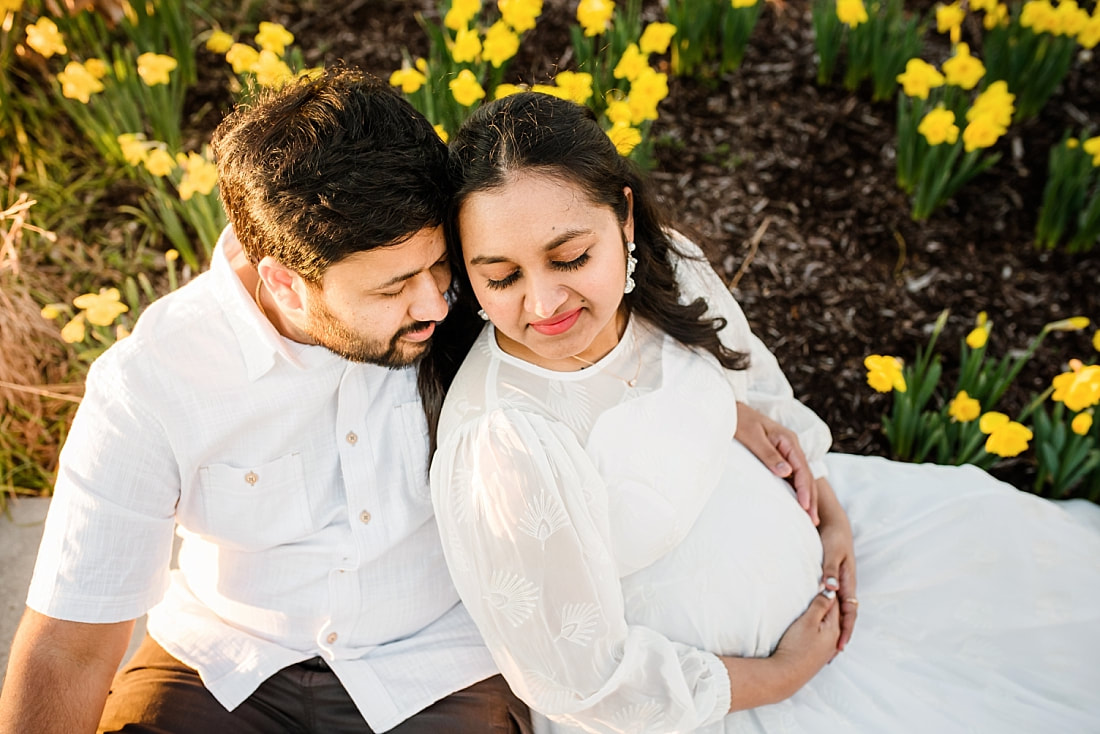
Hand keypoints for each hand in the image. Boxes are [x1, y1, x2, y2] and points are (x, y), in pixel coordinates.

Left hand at [734, 402, 818, 524]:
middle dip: (811, 499)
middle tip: (814, 522)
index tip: (805, 507)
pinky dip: (798, 491)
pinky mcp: (779, 457)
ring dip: (808, 497)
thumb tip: (786, 473)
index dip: (805, 489)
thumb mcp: (752, 437)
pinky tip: (799, 504)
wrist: (730, 410)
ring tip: (811, 519)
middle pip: (806, 476)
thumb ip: (768, 454)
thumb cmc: (739, 421)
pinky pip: (793, 476)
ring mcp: (786, 452)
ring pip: (801, 477)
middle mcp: (791, 447)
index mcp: (788, 441)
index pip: (801, 469)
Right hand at [771, 591, 840, 691]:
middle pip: (834, 616)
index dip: (829, 591)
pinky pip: (824, 637)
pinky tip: (816, 628)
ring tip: (818, 606)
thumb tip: (830, 591)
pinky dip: (821, 628)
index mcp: (834, 629)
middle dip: (829, 603)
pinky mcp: (818, 656)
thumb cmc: (796, 646)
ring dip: (824, 616)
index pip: (835, 604)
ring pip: (829, 627)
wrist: (786, 674)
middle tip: (821, 589)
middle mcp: (834, 640)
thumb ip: (820, 605)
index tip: (824, 580)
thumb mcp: (808, 621)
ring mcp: (827, 650)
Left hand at [816, 478, 856, 652]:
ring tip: (829, 644)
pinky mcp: (834, 579)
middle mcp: (846, 585)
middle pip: (847, 616)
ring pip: (841, 610)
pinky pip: (835, 601)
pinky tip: (823, 621)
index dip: (846, 629)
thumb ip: (829, 569)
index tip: (840, 646)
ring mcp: (841, 583)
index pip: (849, 611)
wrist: (835, 523)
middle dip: (842, 634)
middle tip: (833, 654)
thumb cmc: (833, 537)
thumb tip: (830, 589)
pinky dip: (831, 614)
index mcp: (847, 581)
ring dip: (837, 626)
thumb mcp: (831, 552)